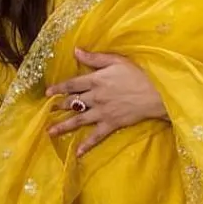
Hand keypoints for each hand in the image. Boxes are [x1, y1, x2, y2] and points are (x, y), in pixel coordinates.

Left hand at [47, 49, 167, 156]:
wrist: (155, 94)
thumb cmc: (138, 75)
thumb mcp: (116, 60)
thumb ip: (95, 57)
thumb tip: (76, 51)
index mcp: (95, 80)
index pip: (72, 84)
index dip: (58, 88)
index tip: (47, 93)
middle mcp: (95, 97)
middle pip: (73, 102)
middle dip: (59, 106)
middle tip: (49, 110)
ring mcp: (102, 112)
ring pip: (78, 120)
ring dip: (64, 126)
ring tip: (50, 131)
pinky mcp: (110, 124)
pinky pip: (96, 136)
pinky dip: (86, 145)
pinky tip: (77, 152)